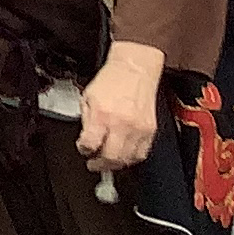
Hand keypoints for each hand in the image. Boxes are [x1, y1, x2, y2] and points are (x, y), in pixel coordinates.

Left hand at [78, 42, 164, 174]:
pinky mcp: (150, 130)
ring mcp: (137, 129)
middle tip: (94, 164)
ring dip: (116, 164)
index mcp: (102, 114)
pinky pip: (141, 153)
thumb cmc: (111, 80)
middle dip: (100, 165)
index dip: (84, 150)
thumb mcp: (87, 97)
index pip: (90, 145)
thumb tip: (86, 140)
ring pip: (127, 159)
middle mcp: (121, 124)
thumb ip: (86, 120)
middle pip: (110, 158)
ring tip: (108, 161)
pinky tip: (124, 155)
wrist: (134, 70)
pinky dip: (131, 158)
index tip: (84, 149)